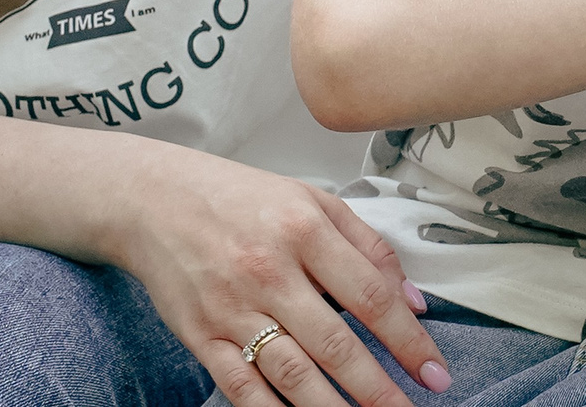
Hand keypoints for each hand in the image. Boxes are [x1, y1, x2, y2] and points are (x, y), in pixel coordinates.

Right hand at [105, 145, 450, 406]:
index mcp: (304, 229)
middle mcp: (269, 270)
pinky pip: (242, 387)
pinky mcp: (202, 335)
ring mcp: (233, 308)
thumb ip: (367, 246)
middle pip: (335, 344)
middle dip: (378, 389)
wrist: (152, 199)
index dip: (408, 339)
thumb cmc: (237, 198)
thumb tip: (412, 299)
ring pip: (292, 374)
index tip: (434, 370)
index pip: (370, 294)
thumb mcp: (311, 199)